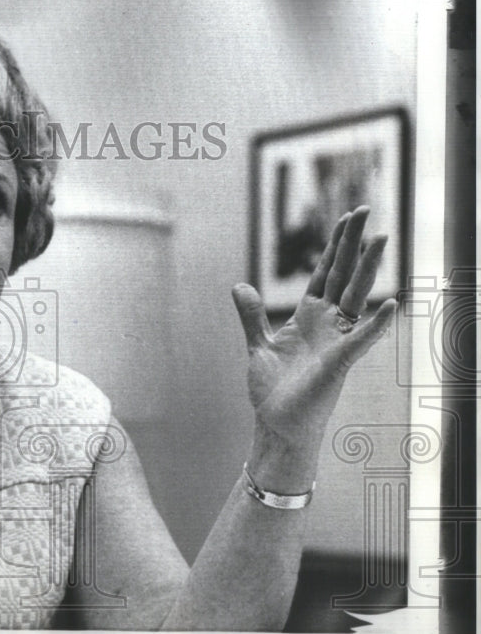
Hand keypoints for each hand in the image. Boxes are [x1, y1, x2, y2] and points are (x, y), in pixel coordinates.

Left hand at [231, 207, 396, 490]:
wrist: (277, 425)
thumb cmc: (273, 391)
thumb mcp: (257, 346)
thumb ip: (251, 316)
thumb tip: (239, 286)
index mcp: (309, 317)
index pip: (326, 272)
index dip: (335, 245)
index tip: (347, 217)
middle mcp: (328, 324)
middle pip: (344, 274)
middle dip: (354, 242)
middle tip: (366, 208)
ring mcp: (337, 341)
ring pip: (355, 296)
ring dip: (369, 268)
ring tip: (384, 238)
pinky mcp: (339, 362)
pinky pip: (361, 340)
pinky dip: (376, 324)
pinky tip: (393, 305)